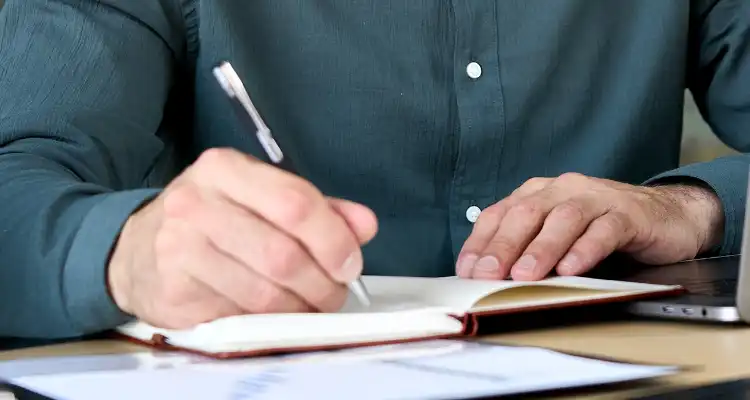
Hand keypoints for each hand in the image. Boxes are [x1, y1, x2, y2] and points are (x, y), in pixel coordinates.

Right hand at [107, 148, 377, 328]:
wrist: (135, 250)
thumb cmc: (211, 221)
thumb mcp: (259, 198)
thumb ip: (317, 209)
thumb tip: (364, 225)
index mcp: (224, 169)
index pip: (295, 203)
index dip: (334, 239)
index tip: (350, 262)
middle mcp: (196, 203)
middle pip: (283, 255)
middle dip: (323, 283)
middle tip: (335, 293)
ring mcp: (179, 250)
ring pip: (265, 293)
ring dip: (301, 308)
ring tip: (309, 305)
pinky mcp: (174, 292)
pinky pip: (241, 316)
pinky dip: (269, 321)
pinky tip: (272, 311)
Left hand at [457, 173, 723, 280]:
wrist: (668, 216)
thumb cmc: (601, 229)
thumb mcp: (557, 236)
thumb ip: (527, 249)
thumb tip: (490, 279)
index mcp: (538, 194)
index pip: (499, 215)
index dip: (480, 243)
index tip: (466, 271)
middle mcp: (562, 190)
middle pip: (526, 215)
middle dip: (503, 247)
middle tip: (488, 276)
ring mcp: (596, 198)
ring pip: (562, 220)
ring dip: (541, 249)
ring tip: (525, 276)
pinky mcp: (627, 214)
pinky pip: (603, 230)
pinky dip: (585, 249)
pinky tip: (572, 268)